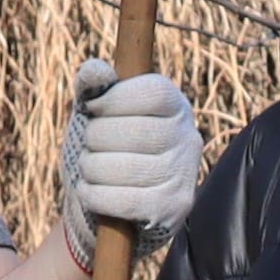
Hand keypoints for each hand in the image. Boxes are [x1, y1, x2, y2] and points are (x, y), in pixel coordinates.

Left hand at [68, 62, 201, 246]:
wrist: (109, 208)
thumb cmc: (102, 150)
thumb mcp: (93, 113)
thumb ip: (93, 86)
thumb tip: (94, 70)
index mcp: (175, 106)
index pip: (153, 93)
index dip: (114, 99)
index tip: (92, 109)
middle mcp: (189, 138)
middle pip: (137, 131)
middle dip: (96, 138)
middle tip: (90, 146)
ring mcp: (184, 176)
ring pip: (126, 168)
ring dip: (92, 169)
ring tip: (90, 170)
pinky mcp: (174, 209)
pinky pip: (125, 201)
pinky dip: (95, 196)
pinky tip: (90, 192)